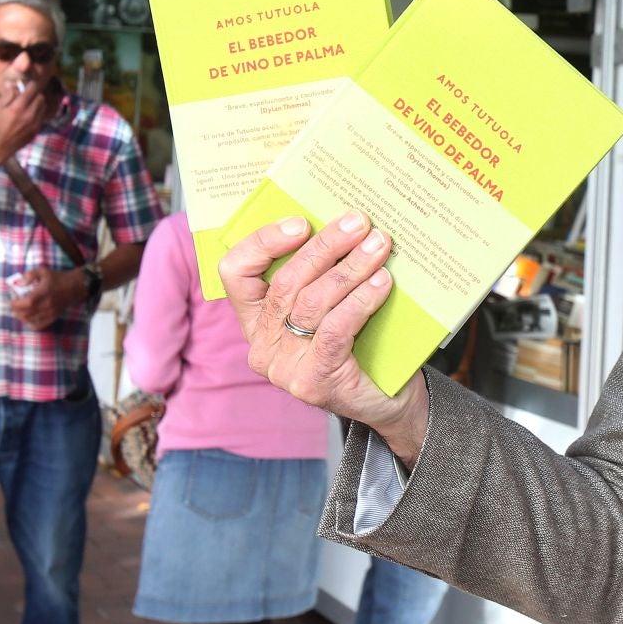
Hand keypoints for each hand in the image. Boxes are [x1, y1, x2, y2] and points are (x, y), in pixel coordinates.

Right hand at [0, 81, 56, 162]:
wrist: (0, 146)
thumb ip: (7, 95)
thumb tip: (14, 84)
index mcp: (17, 108)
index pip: (32, 90)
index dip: (31, 85)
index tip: (28, 84)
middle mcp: (29, 114)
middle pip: (40, 97)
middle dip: (35, 94)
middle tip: (29, 95)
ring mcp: (35, 123)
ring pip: (43, 106)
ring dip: (38, 103)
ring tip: (30, 104)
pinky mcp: (37, 129)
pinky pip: (42, 116)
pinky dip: (38, 112)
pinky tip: (30, 114)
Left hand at [7, 267, 81, 329]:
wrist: (75, 287)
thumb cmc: (58, 278)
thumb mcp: (43, 271)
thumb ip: (29, 275)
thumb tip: (19, 283)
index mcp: (43, 292)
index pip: (27, 302)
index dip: (16, 304)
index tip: (12, 301)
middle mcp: (46, 304)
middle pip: (26, 313)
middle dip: (16, 311)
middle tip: (13, 306)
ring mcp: (50, 312)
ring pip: (31, 320)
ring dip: (21, 317)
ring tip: (18, 312)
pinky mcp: (53, 317)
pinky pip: (39, 325)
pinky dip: (31, 324)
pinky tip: (28, 319)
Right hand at [220, 211, 429, 464]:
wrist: (387, 401)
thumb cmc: (359, 344)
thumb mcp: (330, 305)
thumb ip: (322, 274)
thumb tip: (344, 222)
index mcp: (255, 320)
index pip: (235, 273)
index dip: (262, 242)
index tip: (301, 222)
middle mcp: (262, 345)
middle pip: (285, 282)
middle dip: (325, 246)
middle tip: (359, 223)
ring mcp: (284, 368)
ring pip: (311, 303)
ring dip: (349, 269)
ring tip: (378, 246)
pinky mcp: (314, 383)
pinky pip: (334, 330)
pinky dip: (360, 301)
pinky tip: (382, 283)